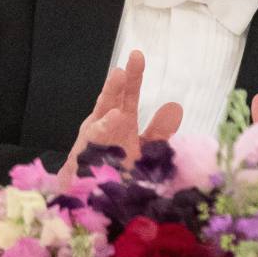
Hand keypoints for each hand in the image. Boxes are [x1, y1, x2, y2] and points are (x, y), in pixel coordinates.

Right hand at [57, 50, 182, 185]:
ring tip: (119, 74)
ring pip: (102, 111)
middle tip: (134, 57)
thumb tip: (172, 109)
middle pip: (115, 97)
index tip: (138, 55)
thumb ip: (158, 131)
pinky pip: (96, 138)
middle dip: (123, 79)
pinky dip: (105, 126)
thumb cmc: (118, 173)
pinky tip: (116, 115)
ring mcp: (94, 137)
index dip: (134, 76)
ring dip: (111, 93)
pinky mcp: (85, 152)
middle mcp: (105, 124)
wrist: (95, 201)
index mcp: (120, 121)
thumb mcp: (144, 150)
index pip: (128, 94)